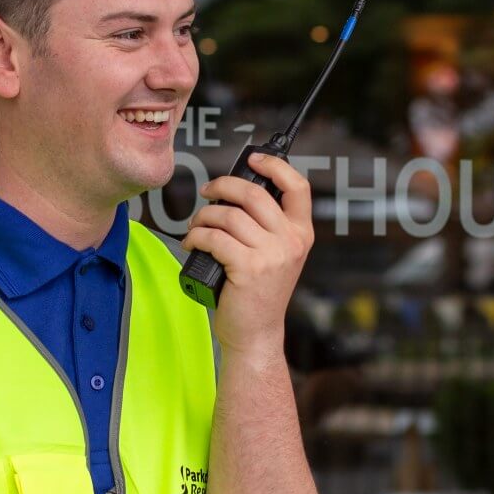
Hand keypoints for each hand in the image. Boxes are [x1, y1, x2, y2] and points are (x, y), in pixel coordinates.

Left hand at [181, 152, 314, 361]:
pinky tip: (192, 243)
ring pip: (229, 216)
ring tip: (196, 227)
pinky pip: (214, 238)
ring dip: (204, 217)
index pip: (297, 186)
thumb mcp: (276, 255)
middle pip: (254, 193)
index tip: (254, 160)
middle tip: (207, 192)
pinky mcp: (248, 268)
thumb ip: (267, 226)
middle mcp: (291, 241)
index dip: (274, 165)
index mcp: (301, 233)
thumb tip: (236, 190)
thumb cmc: (258, 292)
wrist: (256, 333)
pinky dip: (196, 236)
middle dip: (223, 186)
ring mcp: (272, 255)